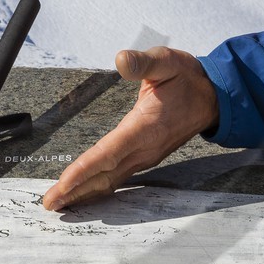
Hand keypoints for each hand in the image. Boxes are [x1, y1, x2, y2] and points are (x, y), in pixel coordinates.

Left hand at [42, 47, 217, 210]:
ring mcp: (145, 156)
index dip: (84, 170)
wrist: (215, 98)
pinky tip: (84, 194)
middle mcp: (144, 148)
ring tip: (59, 203)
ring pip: (110, 179)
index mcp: (145, 127)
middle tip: (49, 204)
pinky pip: (117, 177)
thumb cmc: (188, 79)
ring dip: (84, 192)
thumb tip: (121, 60)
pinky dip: (98, 187)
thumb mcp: (167, 62)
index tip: (63, 184)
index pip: (108, 153)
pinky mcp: (145, 157)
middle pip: (104, 174)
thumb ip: (143, 63)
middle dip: (76, 190)